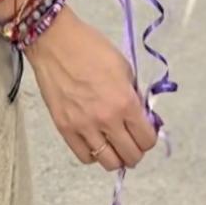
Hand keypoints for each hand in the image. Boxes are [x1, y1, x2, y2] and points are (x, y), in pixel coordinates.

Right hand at [25, 5, 158, 171]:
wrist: (55, 41)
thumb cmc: (90, 47)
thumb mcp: (123, 66)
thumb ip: (133, 94)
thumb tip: (138, 115)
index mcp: (125, 102)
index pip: (147, 139)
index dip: (149, 137)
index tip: (145, 131)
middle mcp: (107, 120)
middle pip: (131, 156)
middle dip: (136, 150)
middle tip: (132, 140)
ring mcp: (84, 127)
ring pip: (109, 163)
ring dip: (116, 156)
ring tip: (114, 145)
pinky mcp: (64, 129)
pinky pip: (85, 157)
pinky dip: (94, 154)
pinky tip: (95, 141)